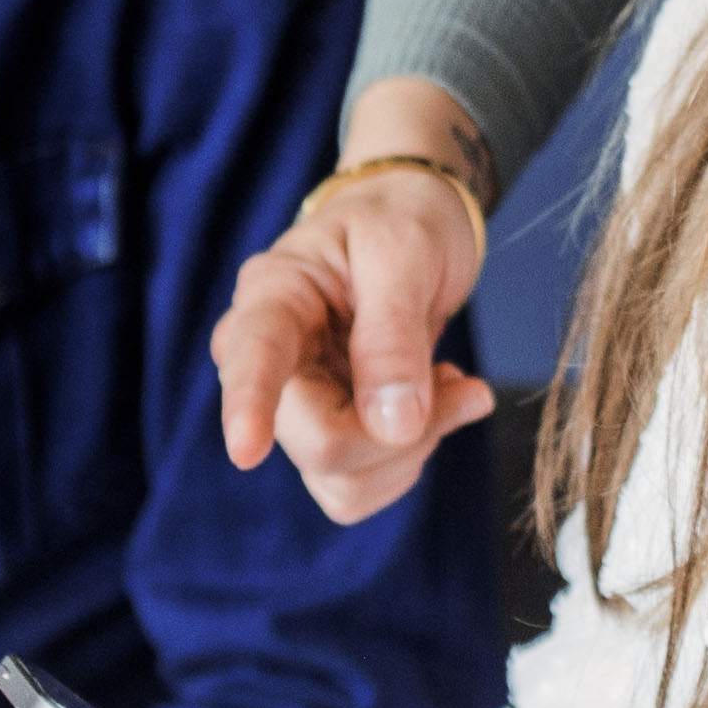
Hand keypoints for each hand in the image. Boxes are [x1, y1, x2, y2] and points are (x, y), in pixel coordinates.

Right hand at [211, 81, 496, 523]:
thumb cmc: (403, 220)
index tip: (246, 451)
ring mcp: (293, 405)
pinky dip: (410, 458)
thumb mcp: (406, 252)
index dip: (247, 407)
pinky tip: (431, 403)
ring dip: (413, 450)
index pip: (252, 357)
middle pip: (316, 441)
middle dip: (401, 432)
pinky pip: (360, 488)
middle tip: (462, 384)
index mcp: (272, 296)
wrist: (414, 223)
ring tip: (449, 386)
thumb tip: (393, 425)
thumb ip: (394, 335)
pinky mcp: (325, 434)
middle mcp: (268, 361)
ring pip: (340, 482)